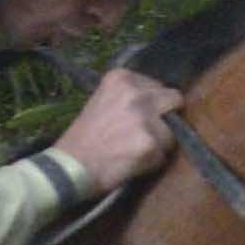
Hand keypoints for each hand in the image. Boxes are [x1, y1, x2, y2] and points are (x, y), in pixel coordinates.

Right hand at [48, 66, 185, 191]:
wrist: (70, 166)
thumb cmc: (84, 136)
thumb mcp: (103, 100)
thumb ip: (130, 96)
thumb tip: (160, 101)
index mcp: (122, 78)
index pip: (159, 86)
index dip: (155, 104)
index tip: (140, 117)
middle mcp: (135, 93)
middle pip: (174, 101)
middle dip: (167, 118)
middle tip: (148, 132)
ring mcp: (144, 118)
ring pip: (173, 131)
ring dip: (160, 143)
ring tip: (133, 150)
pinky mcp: (150, 143)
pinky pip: (165, 154)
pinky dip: (153, 161)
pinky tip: (132, 162)